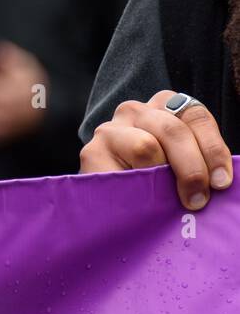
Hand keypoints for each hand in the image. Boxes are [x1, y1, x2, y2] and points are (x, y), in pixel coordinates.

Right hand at [80, 90, 233, 209]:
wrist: (110, 204)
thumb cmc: (154, 183)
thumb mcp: (181, 165)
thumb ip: (197, 161)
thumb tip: (220, 180)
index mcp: (163, 108)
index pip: (195, 115)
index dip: (213, 149)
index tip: (222, 182)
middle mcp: (135, 111)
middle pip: (173, 130)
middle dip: (192, 168)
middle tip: (198, 199)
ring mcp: (110, 129)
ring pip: (146, 147)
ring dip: (161, 178)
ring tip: (166, 200)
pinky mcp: (91, 152)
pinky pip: (122, 170)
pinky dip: (136, 189)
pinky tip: (141, 201)